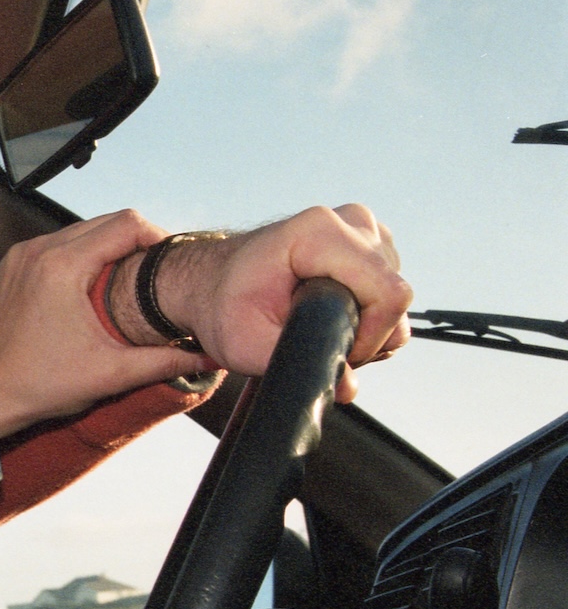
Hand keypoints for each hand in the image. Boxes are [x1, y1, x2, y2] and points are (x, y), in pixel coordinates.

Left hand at [0, 211, 216, 442]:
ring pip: (84, 227)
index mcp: (62, 266)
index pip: (127, 225)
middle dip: (139, 240)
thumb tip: (208, 354)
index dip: (159, 238)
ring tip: (133, 274)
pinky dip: (84, 251)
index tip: (173, 262)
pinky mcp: (15, 262)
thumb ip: (164, 360)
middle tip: (159, 270)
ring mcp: (23, 253)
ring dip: (111, 244)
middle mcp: (39, 249)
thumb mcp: (112, 373)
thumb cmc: (44, 384)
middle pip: (107, 221)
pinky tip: (99, 278)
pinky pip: (60, 240)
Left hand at [139, 204, 410, 401]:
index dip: (372, 336)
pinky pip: (388, 287)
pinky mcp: (370, 241)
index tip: (337, 354)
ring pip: (394, 295)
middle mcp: (349, 221)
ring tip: (314, 324)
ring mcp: (363, 227)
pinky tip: (328, 311)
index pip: (389, 293)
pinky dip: (366, 310)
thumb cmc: (224, 309)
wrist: (212, 283)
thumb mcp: (244, 345)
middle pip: (395, 296)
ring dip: (365, 324)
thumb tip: (348, 387)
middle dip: (366, 334)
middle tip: (315, 341)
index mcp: (319, 233)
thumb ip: (297, 366)